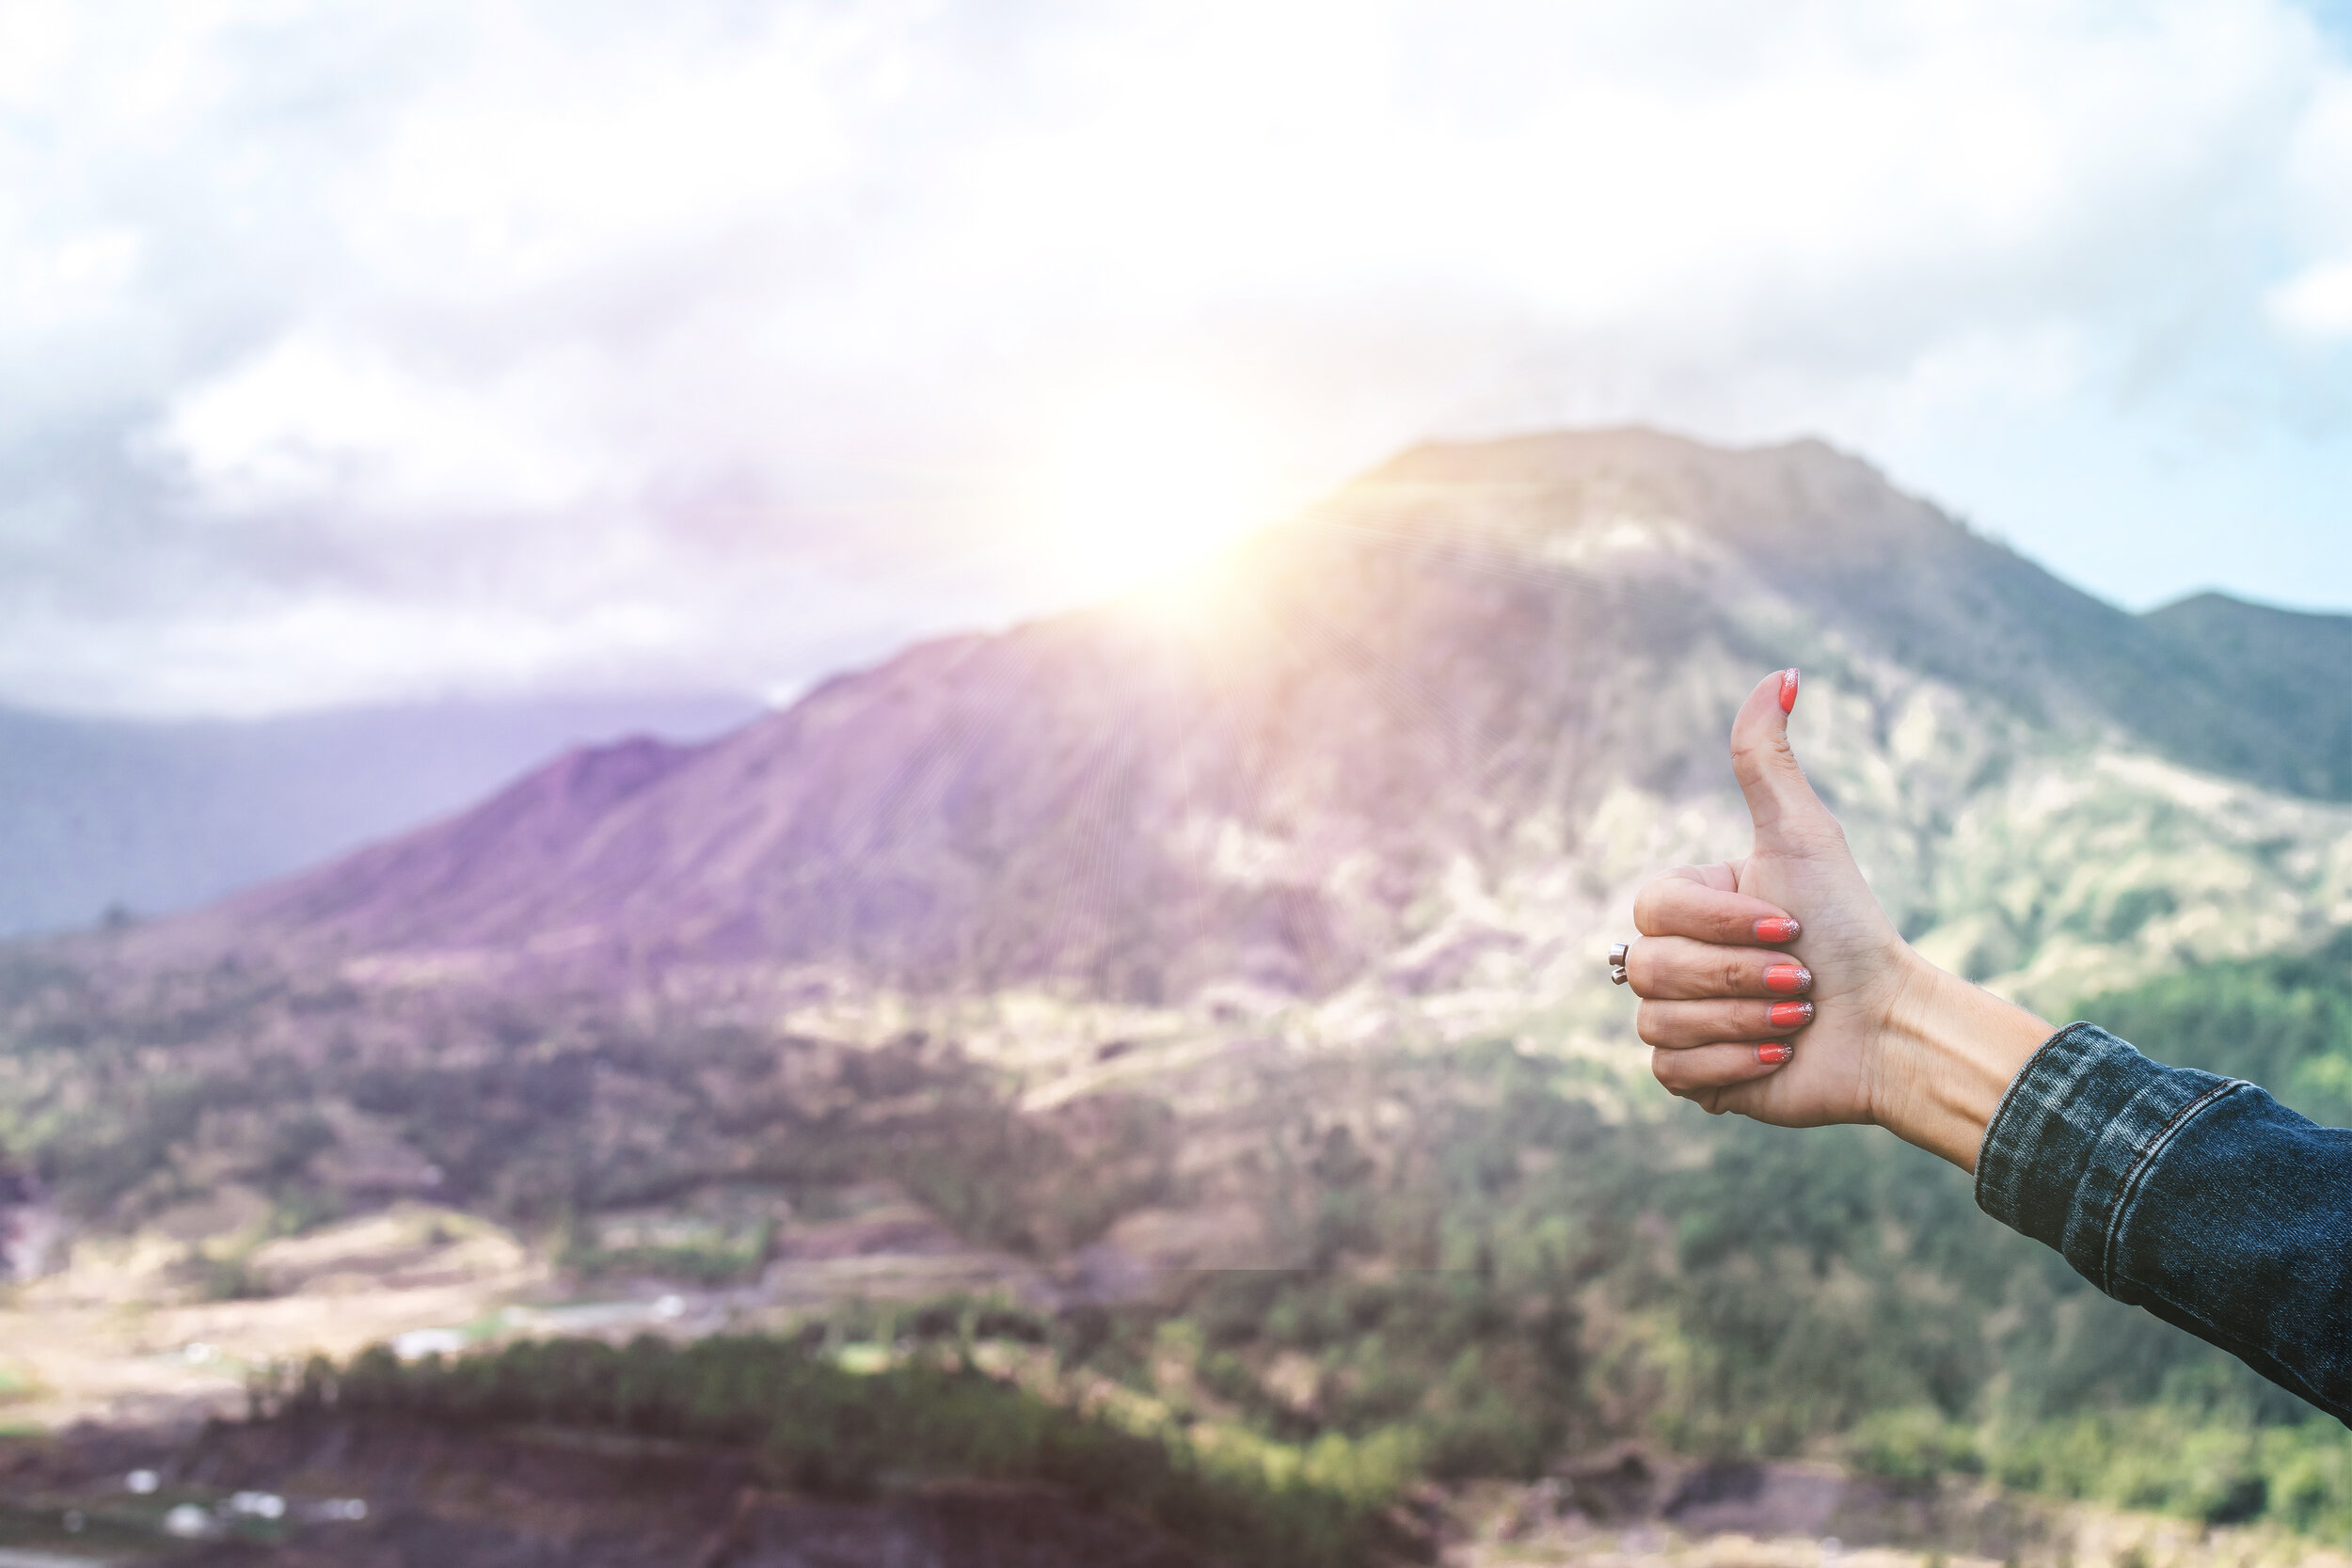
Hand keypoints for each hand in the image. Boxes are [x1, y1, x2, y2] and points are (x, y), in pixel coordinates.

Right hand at [1624, 669, 2052, 1167]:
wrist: (1889, 1024)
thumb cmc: (1849, 926)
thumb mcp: (1803, 837)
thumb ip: (1768, 759)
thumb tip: (1782, 671)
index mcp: (1685, 904)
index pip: (1653, 910)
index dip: (1720, 925)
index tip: (1789, 926)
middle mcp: (1672, 959)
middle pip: (1652, 970)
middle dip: (1740, 977)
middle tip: (1802, 978)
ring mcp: (1678, 1020)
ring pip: (1660, 1024)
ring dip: (1745, 1020)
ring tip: (1799, 1018)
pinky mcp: (1693, 1077)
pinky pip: (1674, 1073)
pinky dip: (1736, 1063)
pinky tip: (1781, 1053)